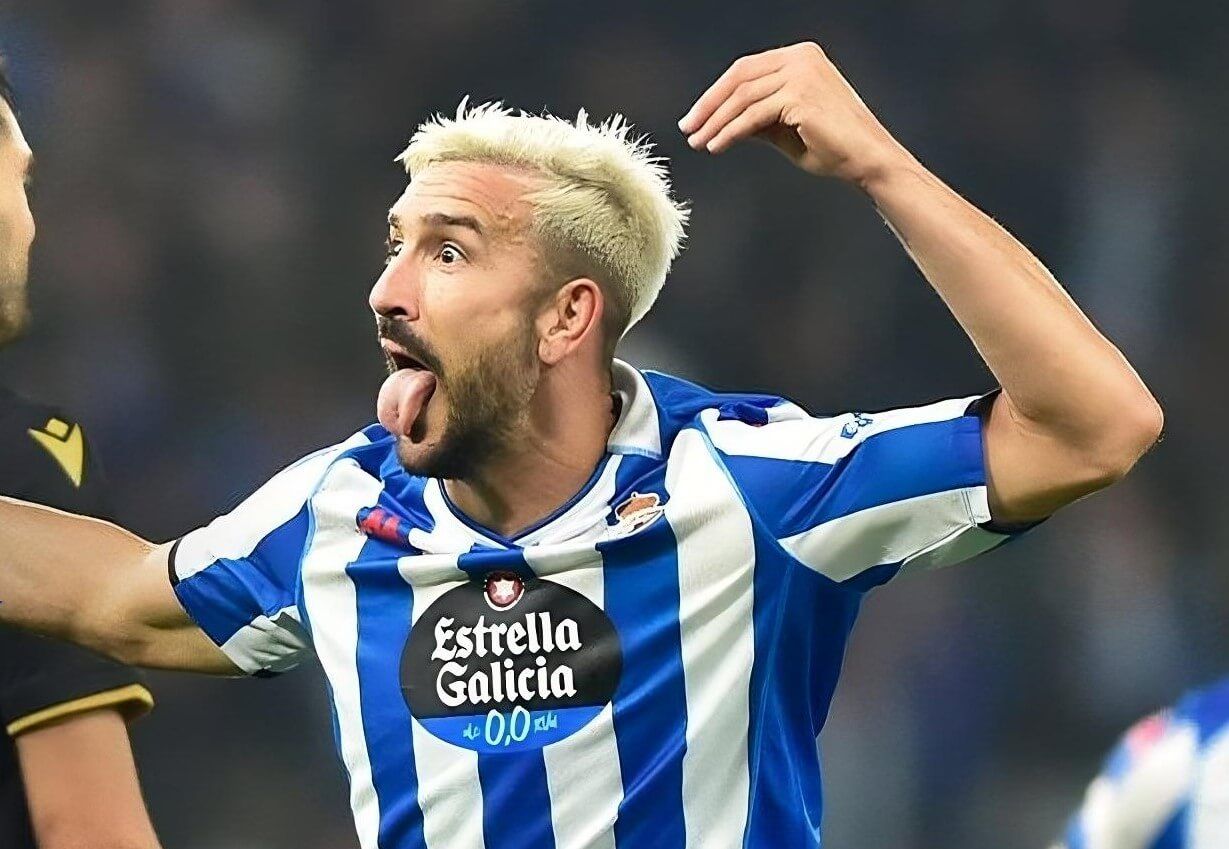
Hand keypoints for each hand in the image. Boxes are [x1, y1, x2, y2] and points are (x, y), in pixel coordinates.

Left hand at [677, 42, 909, 182]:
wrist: (866, 159)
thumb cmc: (832, 147)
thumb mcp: (785, 128)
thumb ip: (757, 118)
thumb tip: (721, 122)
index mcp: (800, 57)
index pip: (745, 70)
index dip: (716, 93)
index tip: (696, 117)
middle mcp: (801, 57)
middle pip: (739, 78)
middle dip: (709, 105)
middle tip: (688, 128)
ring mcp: (801, 73)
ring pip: (742, 97)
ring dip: (715, 122)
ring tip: (698, 142)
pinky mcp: (799, 95)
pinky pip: (753, 115)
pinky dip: (730, 131)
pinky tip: (716, 146)